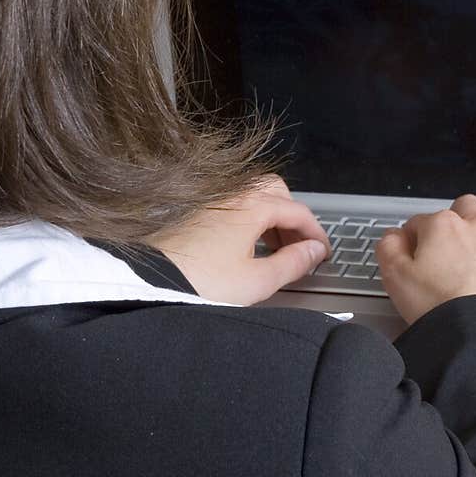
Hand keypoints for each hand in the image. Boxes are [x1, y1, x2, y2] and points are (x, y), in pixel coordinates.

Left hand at [149, 175, 329, 304]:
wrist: (153, 284)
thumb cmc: (201, 283)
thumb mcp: (258, 281)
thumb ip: (293, 263)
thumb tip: (313, 252)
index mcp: (252, 207)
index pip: (298, 210)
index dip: (316, 232)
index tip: (323, 252)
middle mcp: (233, 197)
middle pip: (276, 192)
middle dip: (294, 216)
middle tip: (301, 246)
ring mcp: (213, 204)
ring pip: (254, 197)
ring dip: (273, 218)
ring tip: (278, 251)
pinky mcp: (198, 216)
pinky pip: (235, 207)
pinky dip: (252, 220)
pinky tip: (251, 247)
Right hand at [375, 193, 475, 325]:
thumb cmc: (440, 305)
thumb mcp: (395, 276)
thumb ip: (389, 249)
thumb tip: (392, 237)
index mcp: (442, 227)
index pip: (420, 221)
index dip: (412, 237)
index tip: (410, 253)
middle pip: (466, 206)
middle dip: (456, 216)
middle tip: (448, 240)